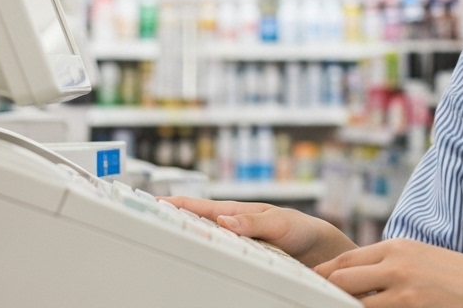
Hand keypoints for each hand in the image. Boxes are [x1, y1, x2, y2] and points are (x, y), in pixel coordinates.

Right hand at [160, 197, 355, 266]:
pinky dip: (203, 254)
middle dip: (170, 220)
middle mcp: (232, 226)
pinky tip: (192, 260)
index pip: (201, 207)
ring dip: (185, 237)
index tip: (153, 202)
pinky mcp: (242, 257)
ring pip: (203, 239)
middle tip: (144, 220)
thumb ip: (254, 222)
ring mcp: (235, 241)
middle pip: (195, 223)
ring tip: (159, 240)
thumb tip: (224, 221)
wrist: (317, 248)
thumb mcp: (279, 223)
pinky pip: (217, 255)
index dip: (177, 204)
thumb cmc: (300, 229)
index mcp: (237, 212)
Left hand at [314, 238, 462, 307]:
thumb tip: (362, 279)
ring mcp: (402, 286)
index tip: (310, 286)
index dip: (325, 276)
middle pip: (341, 275)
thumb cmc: (461, 280)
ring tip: (321, 306)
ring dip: (339, 305)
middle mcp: (396, 261)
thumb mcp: (424, 262)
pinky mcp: (410, 306)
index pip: (347, 259)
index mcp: (398, 247)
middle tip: (304, 300)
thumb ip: (393, 266)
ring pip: (352, 298)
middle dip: (322, 291)